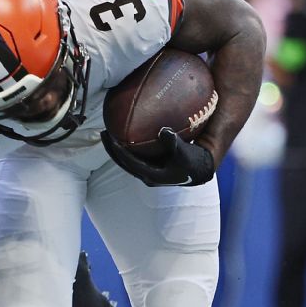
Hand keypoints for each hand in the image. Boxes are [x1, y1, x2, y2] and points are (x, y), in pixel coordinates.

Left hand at [101, 128, 215, 186]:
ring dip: (117, 148)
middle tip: (104, 133)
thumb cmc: (194, 162)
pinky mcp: (151, 165)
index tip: (111, 138)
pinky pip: (134, 156)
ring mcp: (147, 171)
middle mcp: (146, 175)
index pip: (129, 162)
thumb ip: (174, 143)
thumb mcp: (185, 153)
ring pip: (127, 160)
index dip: (119, 151)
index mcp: (152, 175)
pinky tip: (124, 134)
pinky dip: (127, 147)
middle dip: (112, 149)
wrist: (202, 170)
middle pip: (123, 162)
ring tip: (109, 133)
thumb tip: (163, 131)